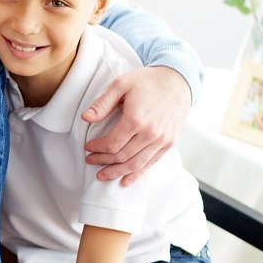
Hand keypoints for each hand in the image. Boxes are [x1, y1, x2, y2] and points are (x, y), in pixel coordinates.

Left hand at [81, 66, 190, 185]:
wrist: (177, 81)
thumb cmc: (147, 81)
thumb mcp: (121, 84)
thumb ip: (102, 103)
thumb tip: (85, 118)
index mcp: (136, 119)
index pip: (111, 144)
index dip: (97, 148)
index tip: (88, 147)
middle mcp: (150, 133)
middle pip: (121, 156)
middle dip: (103, 161)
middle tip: (90, 160)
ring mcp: (162, 140)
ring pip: (135, 164)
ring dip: (116, 172)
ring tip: (102, 175)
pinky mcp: (169, 143)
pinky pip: (151, 163)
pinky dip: (137, 174)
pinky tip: (125, 181)